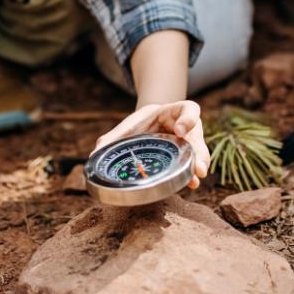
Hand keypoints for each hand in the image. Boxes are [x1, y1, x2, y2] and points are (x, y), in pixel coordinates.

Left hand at [95, 101, 209, 188]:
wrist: (147, 130)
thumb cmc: (139, 126)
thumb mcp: (128, 127)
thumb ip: (113, 138)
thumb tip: (94, 155)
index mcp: (173, 112)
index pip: (188, 109)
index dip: (186, 119)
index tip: (179, 131)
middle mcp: (186, 127)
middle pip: (197, 135)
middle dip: (198, 151)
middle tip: (198, 167)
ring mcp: (189, 142)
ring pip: (199, 152)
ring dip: (199, 165)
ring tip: (196, 179)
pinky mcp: (187, 158)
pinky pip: (193, 166)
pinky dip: (192, 176)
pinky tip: (191, 184)